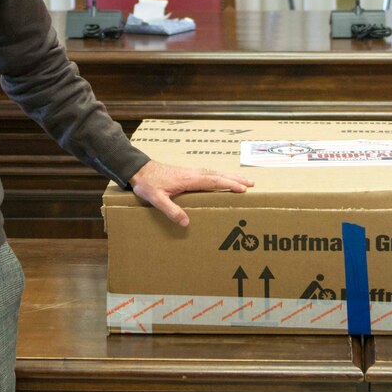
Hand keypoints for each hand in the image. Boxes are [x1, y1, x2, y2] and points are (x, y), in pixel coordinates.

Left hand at [129, 159, 252, 226]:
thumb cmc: (148, 184)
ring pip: (215, 172)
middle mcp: (193, 173)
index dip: (228, 184)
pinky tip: (222, 179)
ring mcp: (191, 172)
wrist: (139, 170)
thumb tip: (186, 222)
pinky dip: (220, 175)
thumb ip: (171, 210)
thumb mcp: (156, 200)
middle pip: (218, 175)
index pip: (213, 181)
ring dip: (230, 176)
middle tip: (251, 184)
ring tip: (243, 181)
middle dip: (235, 179)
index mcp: (188, 180)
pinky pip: (209, 173)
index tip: (242, 188)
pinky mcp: (188, 173)